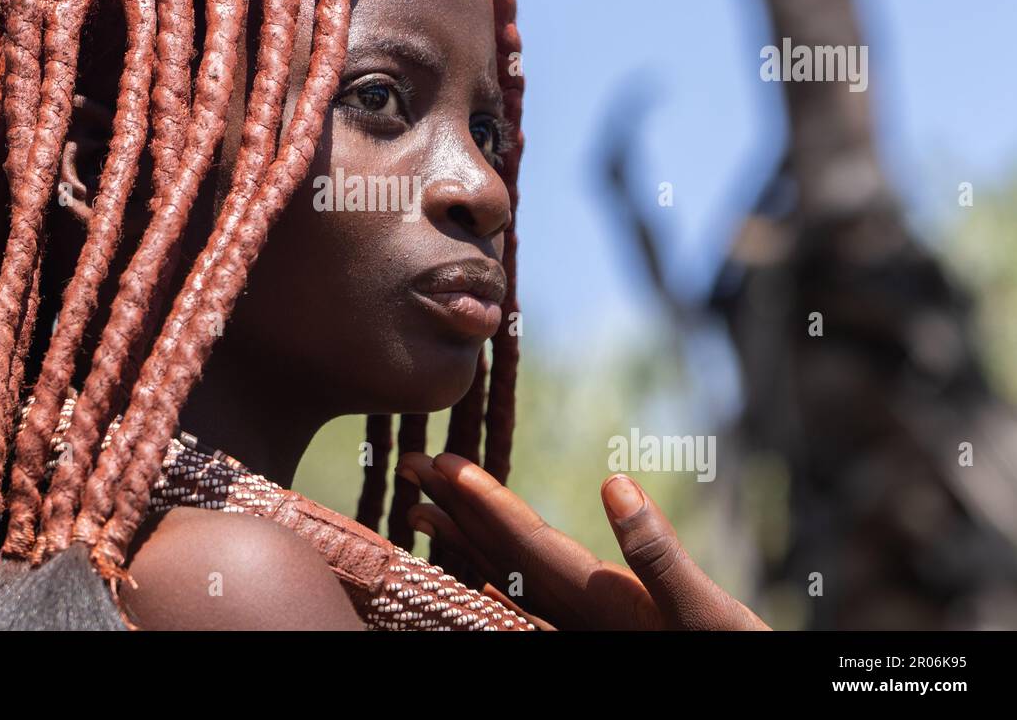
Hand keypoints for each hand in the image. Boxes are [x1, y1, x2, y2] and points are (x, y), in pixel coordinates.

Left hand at [396, 452, 769, 629]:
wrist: (750, 698)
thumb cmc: (732, 658)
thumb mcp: (705, 610)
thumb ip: (658, 553)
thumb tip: (615, 484)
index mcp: (601, 604)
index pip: (527, 544)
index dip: (484, 502)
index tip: (443, 465)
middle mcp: (579, 618)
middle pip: (501, 555)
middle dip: (455, 507)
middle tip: (410, 464)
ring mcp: (582, 630)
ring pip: (506, 578)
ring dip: (463, 539)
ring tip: (419, 508)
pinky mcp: (596, 636)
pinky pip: (527, 608)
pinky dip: (497, 584)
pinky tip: (480, 579)